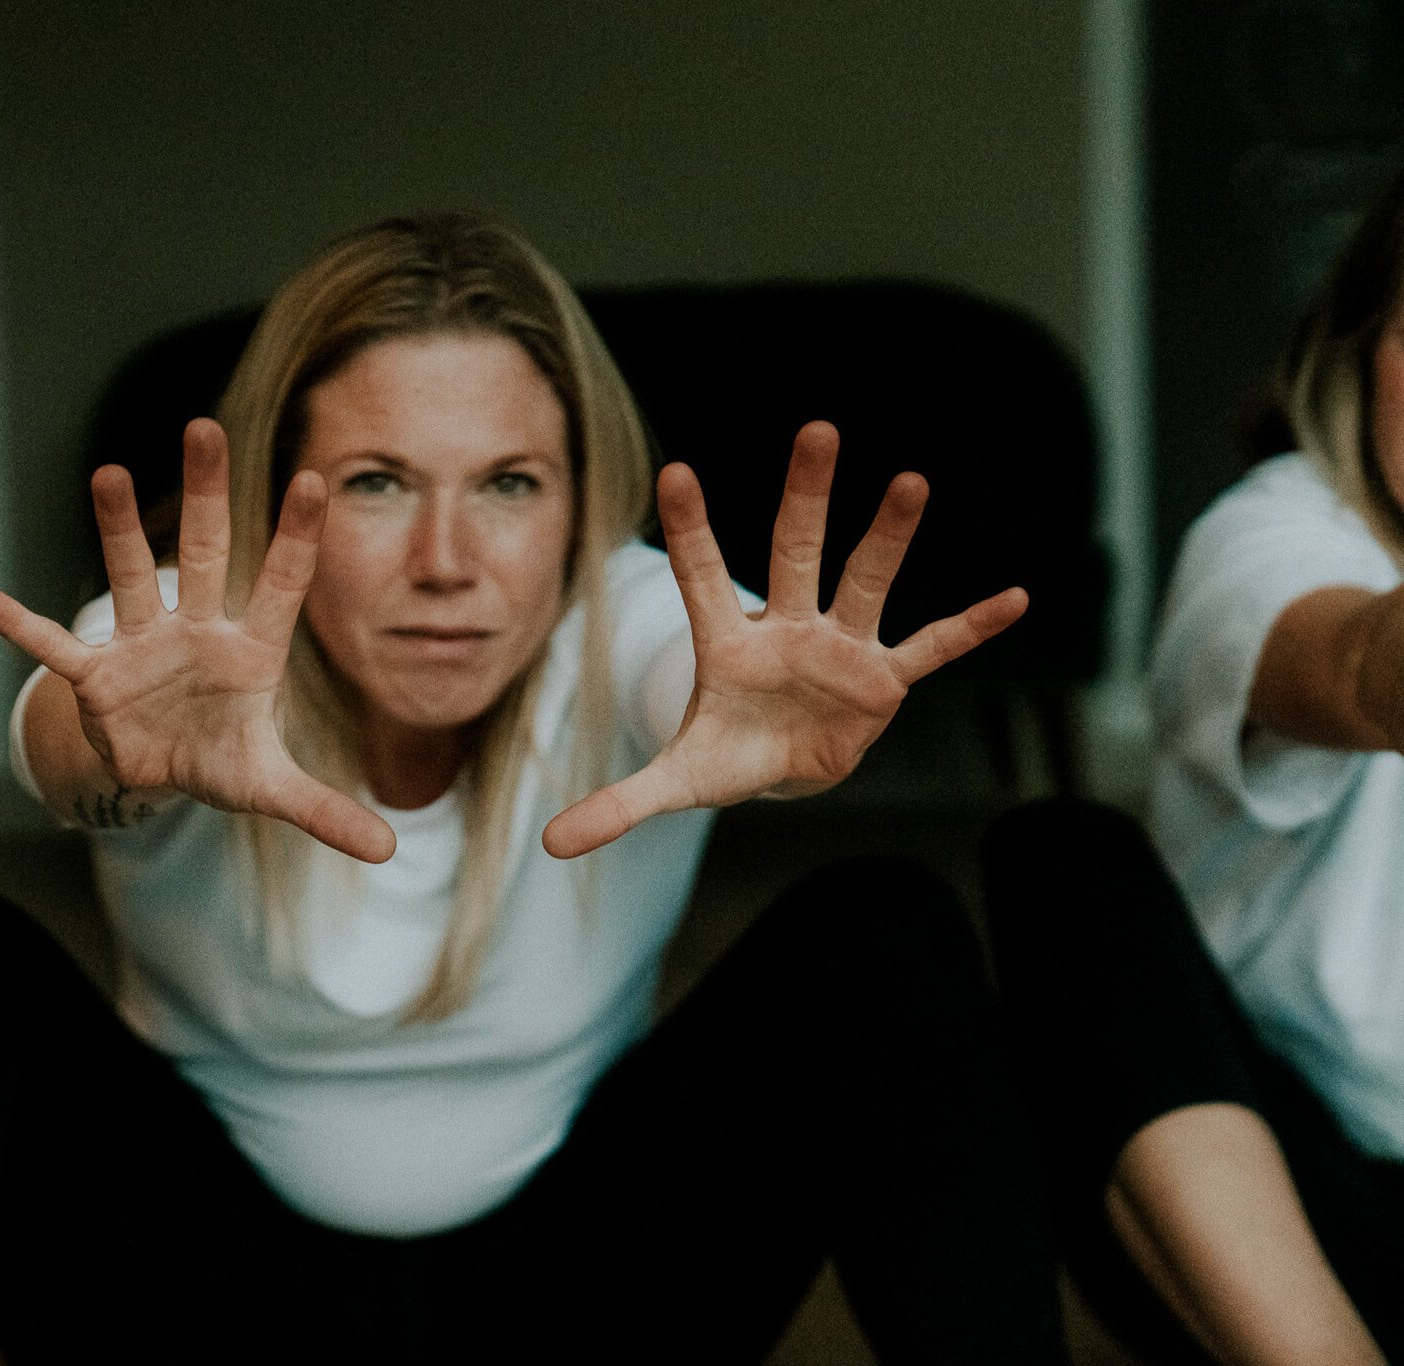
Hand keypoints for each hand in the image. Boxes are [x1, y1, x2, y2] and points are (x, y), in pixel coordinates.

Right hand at [0, 418, 396, 863]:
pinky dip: (14, 623)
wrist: (161, 772)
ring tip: (109, 473)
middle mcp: (196, 632)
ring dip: (118, 530)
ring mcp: (142, 648)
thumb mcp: (271, 789)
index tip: (316, 480)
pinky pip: (50, 644)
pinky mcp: (96, 678)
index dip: (298, 539)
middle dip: (206, 497)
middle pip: (204, 554)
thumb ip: (325, 810)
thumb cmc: (221, 759)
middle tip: (204, 429)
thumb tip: (388, 851)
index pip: (282, 586)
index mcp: (249, 652)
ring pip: (130, 578)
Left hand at [542, 420, 1026, 858]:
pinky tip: (1014, 598)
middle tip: (818, 430)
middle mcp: (787, 628)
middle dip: (807, 495)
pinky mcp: (883, 680)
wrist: (786, 767)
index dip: (691, 532)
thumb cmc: (729, 754)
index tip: (674, 474)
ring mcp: (840, 647)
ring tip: (911, 481)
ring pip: (864, 581)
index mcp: (730, 643)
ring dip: (887, 537)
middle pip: (795, 552)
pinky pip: (931, 649)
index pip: (703, 579)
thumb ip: (619, 804)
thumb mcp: (676, 782)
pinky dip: (970, 629)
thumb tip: (549, 845)